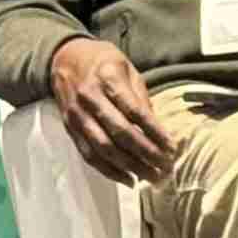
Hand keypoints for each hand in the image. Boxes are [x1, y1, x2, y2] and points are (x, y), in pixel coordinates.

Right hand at [49, 37, 177, 185]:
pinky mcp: (70, 129)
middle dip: (145, 154)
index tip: (172, 148)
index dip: (155, 132)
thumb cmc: (103, 62)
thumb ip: (140, 98)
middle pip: (120, 133)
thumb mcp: (127, 69)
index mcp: (108, 78)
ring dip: (130, 167)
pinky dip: (109, 170)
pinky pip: (89, 155)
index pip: (135, 111)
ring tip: (151, 177)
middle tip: (165, 169)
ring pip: (104, 148)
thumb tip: (158, 129)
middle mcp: (90, 98)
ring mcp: (77, 116)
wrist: (64, 58)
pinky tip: (128, 179)